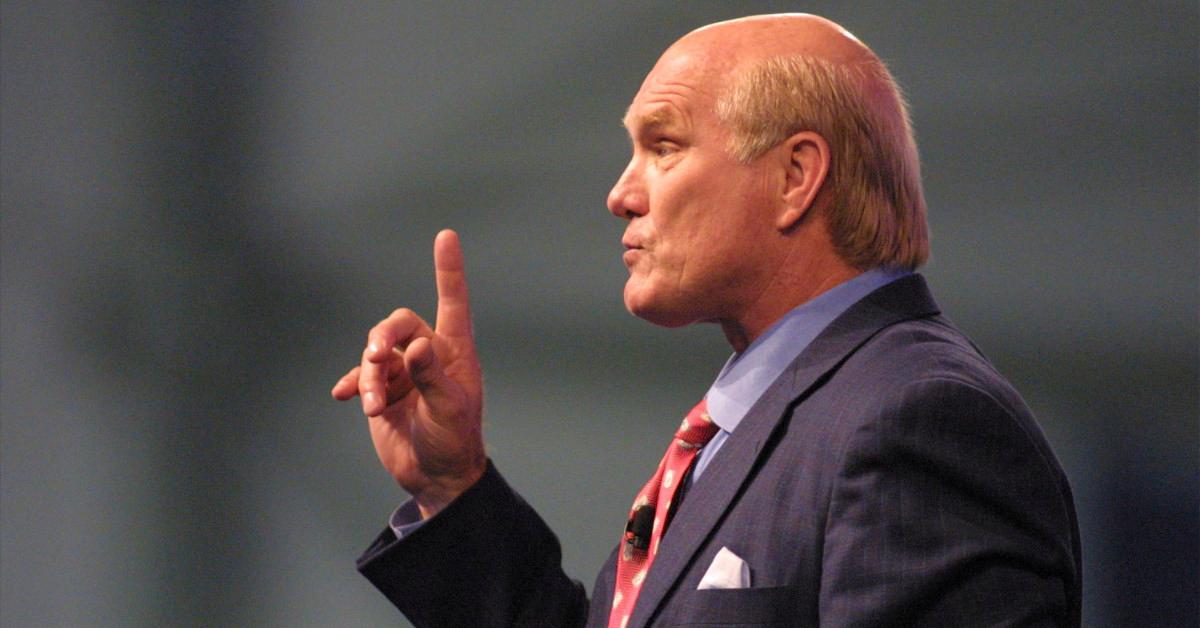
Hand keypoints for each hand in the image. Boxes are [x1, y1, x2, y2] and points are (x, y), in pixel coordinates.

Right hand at [331, 229, 484, 517]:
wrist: (436, 476)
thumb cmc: (455, 440)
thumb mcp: (449, 409)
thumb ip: (432, 376)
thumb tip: (416, 346)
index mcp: (454, 352)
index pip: (452, 303)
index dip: (448, 270)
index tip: (446, 236)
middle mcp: (428, 354)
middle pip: (399, 324)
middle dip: (383, 338)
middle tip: (375, 357)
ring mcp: (403, 372)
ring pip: (376, 352)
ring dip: (369, 374)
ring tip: (372, 405)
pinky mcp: (383, 391)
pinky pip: (361, 375)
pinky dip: (353, 383)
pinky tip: (344, 395)